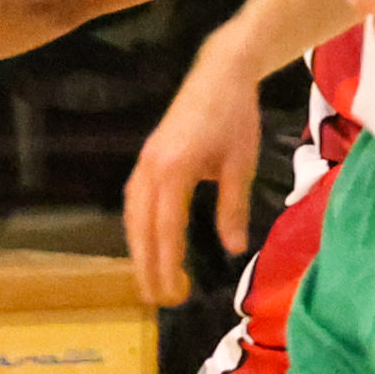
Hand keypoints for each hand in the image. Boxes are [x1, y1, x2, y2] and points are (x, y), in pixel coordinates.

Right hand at [126, 47, 266, 306]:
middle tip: (156, 299)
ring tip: (149, 278)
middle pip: (142, 227)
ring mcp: (146, 161)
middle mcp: (152, 167)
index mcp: (175, 169)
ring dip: (138, 249)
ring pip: (133, 215)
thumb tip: (233, 249)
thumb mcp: (241, 164)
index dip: (168, 263)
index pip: (167, 228)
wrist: (220, 74)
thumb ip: (233, 207)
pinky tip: (146, 242)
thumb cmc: (235, 117)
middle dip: (147, 265)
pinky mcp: (148, 156)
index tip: (173, 292)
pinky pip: (134, 199)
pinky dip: (137, 226)